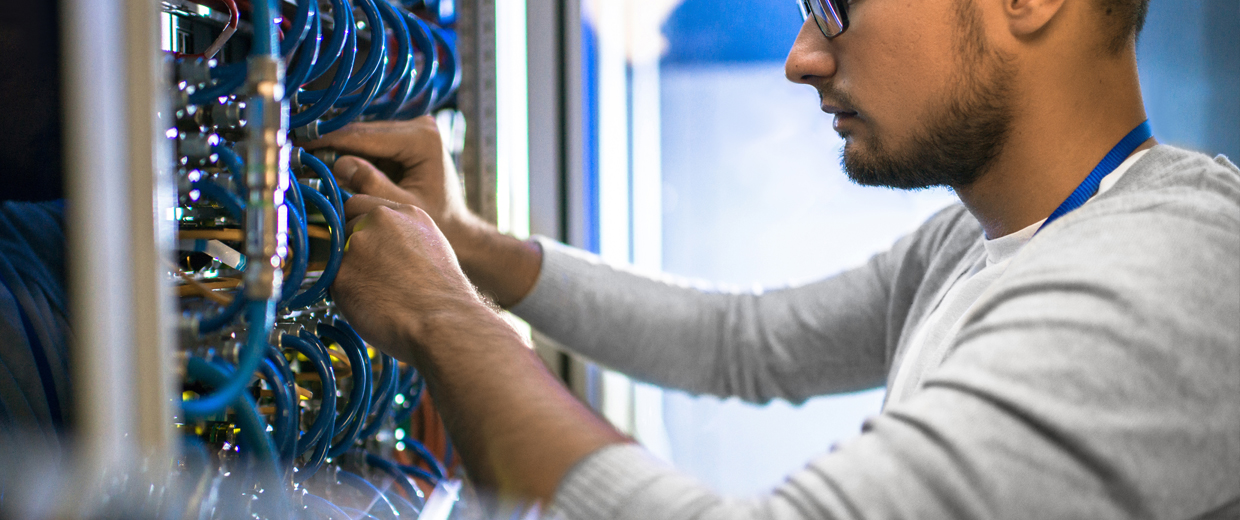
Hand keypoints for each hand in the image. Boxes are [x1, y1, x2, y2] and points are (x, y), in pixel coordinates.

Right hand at [303, 117, 481, 248]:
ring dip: (338, 146)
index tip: (302, 144)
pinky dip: (351, 152)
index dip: (331, 140)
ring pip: (363, 135)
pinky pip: (370, 143)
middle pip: (363, 131)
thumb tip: (339, 164)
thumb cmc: (439, 221)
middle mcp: (420, 126)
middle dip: (330, 142)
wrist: (458, 228)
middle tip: (295, 149)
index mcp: (423, 138)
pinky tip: (326, 159)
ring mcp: (413, 130)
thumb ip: (371, 184)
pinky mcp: (405, 138)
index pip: (367, 135)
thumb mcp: (402, 205)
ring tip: (305, 155)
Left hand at [332, 194, 487, 352]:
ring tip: (378, 294)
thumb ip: (402, 235)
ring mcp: (358, 244)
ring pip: (338, 255)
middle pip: (345, 226)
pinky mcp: (341, 273)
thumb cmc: (444, 295)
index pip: (360, 204)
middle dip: (352, 247)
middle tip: (373, 275)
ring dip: (349, 271)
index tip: (367, 245)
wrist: (443, 322)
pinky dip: (345, 295)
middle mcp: (379, 220)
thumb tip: (380, 244)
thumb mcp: (432, 247)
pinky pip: (333, 282)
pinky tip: (371, 306)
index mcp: (406, 211)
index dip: (359, 226)